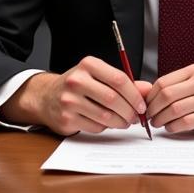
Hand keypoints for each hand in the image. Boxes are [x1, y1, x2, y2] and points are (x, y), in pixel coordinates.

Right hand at [0, 56, 151, 135]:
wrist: (46, 97)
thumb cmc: (78, 86)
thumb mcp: (98, 76)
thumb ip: (124, 83)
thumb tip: (147, 91)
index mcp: (88, 65)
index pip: (119, 79)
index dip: (135, 95)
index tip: (142, 105)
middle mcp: (77, 80)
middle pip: (113, 99)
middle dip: (129, 111)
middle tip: (136, 117)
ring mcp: (69, 100)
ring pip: (105, 116)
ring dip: (120, 122)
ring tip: (124, 122)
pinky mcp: (66, 118)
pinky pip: (94, 127)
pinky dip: (105, 127)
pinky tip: (105, 123)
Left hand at [145, 64, 193, 132]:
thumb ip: (180, 84)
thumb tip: (151, 95)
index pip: (163, 82)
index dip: (150, 96)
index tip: (145, 105)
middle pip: (167, 96)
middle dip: (153, 109)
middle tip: (149, 117)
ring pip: (175, 110)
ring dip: (161, 119)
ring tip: (158, 123)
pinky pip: (187, 122)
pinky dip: (174, 127)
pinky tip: (171, 128)